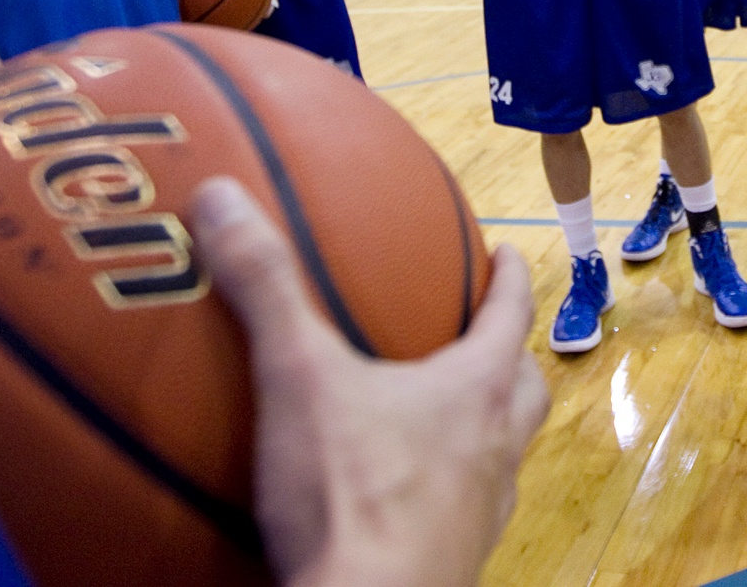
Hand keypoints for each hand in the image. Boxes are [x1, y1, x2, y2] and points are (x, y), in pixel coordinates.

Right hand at [189, 178, 550, 586]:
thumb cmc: (350, 494)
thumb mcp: (299, 377)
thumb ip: (266, 289)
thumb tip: (222, 197)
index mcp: (475, 392)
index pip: (510, 317)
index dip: (509, 281)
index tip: (507, 255)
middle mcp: (495, 449)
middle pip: (523, 389)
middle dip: (510, 358)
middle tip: (484, 339)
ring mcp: (482, 512)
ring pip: (505, 455)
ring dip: (484, 431)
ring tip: (445, 421)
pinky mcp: (455, 562)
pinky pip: (466, 513)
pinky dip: (447, 493)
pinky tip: (404, 498)